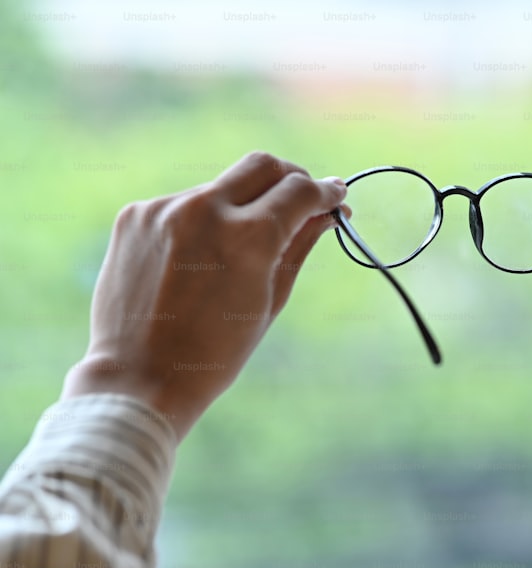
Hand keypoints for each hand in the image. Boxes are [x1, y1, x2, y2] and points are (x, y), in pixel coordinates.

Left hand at [61, 151, 347, 439]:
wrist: (141, 379)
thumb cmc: (216, 352)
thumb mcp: (271, 300)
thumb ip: (300, 245)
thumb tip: (326, 212)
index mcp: (248, 237)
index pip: (301, 190)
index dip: (326, 192)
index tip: (336, 197)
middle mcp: (205, 210)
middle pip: (264, 165)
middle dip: (291, 179)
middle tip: (301, 201)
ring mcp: (165, 209)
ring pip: (222, 187)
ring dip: (242, 206)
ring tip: (238, 251)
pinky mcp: (136, 215)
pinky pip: (183, 204)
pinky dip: (201, 223)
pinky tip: (196, 261)